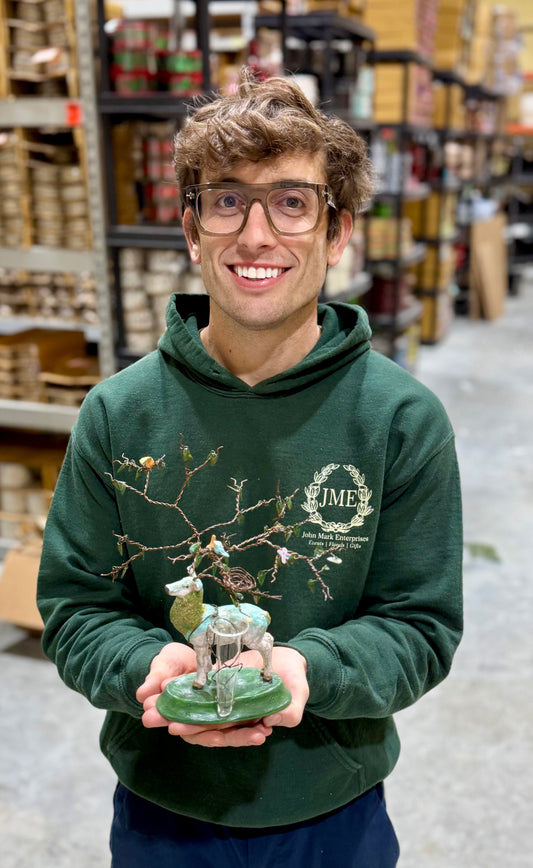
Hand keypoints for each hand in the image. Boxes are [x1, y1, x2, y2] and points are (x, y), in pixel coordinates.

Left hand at [137, 644, 307, 747]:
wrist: (291, 657)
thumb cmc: (296, 679)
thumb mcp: (298, 695)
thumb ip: (290, 711)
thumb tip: (271, 721)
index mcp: (247, 722)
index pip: (222, 732)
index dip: (200, 731)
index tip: (178, 727)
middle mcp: (232, 712)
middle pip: (202, 721)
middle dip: (177, 720)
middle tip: (153, 718)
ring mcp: (224, 695)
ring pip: (196, 705)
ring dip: (174, 705)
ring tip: (151, 703)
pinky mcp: (219, 677)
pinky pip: (198, 683)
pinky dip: (181, 684)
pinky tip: (163, 683)